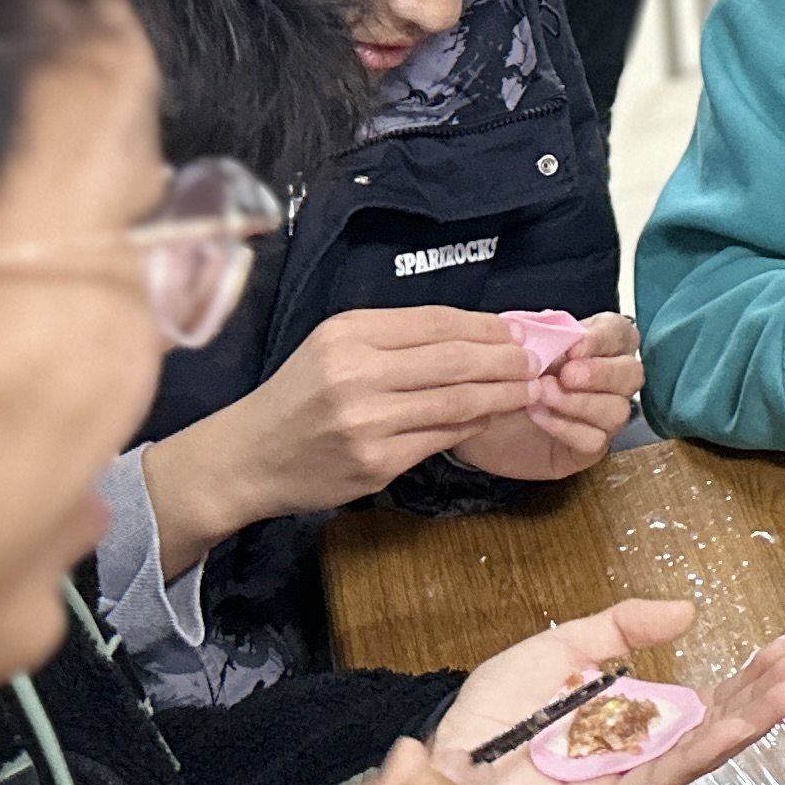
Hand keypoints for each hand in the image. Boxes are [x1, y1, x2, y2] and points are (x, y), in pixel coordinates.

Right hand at [143, 307, 540, 570]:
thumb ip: (397, 338)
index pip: (438, 322)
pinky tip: (489, 417)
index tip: (516, 331)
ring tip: (527, 389)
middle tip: (536, 361)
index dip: (486, 327)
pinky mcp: (375, 462)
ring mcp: (367, 422)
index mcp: (349, 334)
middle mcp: (357, 373)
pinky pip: (441, 438)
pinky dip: (473, 425)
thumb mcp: (335, 347)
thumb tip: (477, 332)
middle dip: (506, 360)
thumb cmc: (299, 397)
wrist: (247, 457)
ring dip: (502, 395)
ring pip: (457, 401)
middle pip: (456, 359)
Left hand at [431, 594, 784, 784]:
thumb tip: (689, 611)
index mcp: (637, 718)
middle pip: (718, 724)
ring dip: (750, 722)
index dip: (748, 676)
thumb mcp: (566, 643)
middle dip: (764, 696)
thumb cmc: (499, 705)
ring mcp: (631, 780)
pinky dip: (704, 753)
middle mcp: (644, 751)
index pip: (708, 699)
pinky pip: (664, 777)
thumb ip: (623, 626)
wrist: (451, 751)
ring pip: (703, 751)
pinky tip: (737, 729)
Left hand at [455, 311, 641, 480]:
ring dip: (581, 402)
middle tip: (567, 375)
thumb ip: (541, 335)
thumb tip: (556, 331)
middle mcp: (610, 380)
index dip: (603, 339)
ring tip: (543, 395)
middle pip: (631, 373)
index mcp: (599, 345)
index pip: (620, 333)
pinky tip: (538, 416)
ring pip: (618, 410)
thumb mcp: (518, 347)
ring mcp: (603, 416)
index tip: (573, 347)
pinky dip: (566, 427)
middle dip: (601, 373)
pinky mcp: (590, 447)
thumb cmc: (505, 375)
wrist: (479, 414)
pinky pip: (594, 439)